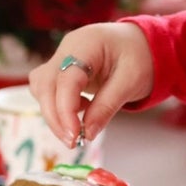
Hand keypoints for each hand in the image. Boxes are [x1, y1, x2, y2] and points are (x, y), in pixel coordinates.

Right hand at [27, 24, 154, 147]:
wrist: (143, 44)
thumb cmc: (141, 57)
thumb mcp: (131, 82)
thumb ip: (107, 106)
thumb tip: (87, 134)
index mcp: (87, 43)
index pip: (66, 79)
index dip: (66, 110)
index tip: (74, 135)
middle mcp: (67, 48)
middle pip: (45, 84)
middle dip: (55, 117)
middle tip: (72, 142)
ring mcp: (61, 58)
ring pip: (42, 88)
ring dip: (54, 113)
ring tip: (78, 128)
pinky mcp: (62, 71)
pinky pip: (48, 91)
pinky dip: (58, 107)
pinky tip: (81, 111)